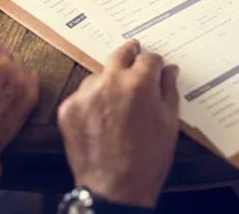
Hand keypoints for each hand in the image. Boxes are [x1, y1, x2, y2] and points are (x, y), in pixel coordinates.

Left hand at [58, 40, 179, 208]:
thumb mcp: (169, 123)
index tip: (155, 65)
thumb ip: (168, 90)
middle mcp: (110, 82)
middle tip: (134, 50)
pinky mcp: (68, 107)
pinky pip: (82, 95)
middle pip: (120, 55)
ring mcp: (86, 94)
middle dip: (130, 52)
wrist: (115, 188)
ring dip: (108, 81)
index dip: (154, 62)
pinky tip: (100, 117)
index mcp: (139, 83)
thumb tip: (170, 69)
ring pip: (99, 76)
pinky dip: (92, 101)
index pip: (148, 58)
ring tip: (116, 101)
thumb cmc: (148, 158)